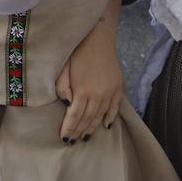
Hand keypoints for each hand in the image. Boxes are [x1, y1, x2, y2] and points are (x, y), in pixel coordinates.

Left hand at [55, 17, 122, 143]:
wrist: (98, 39)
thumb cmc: (77, 53)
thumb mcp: (64, 70)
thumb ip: (62, 89)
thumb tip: (67, 106)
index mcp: (83, 91)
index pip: (74, 116)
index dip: (69, 129)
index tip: (64, 138)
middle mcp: (98, 95)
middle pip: (87, 119)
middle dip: (79, 132)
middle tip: (72, 141)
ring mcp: (110, 93)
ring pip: (100, 117)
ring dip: (92, 128)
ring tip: (85, 137)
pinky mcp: (118, 88)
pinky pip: (114, 108)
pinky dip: (110, 118)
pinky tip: (105, 126)